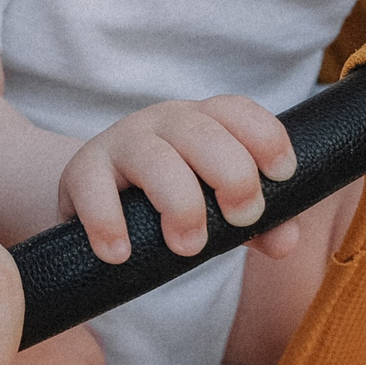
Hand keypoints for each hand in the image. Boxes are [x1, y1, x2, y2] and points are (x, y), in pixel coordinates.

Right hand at [56, 96, 295, 262]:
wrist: (97, 202)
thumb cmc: (172, 202)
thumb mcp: (220, 208)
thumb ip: (261, 224)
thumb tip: (285, 241)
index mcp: (203, 124)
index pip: (236, 111)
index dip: (265, 138)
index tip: (282, 175)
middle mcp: (162, 123)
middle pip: (202, 132)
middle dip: (232, 176)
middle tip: (242, 220)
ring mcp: (119, 144)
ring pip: (154, 159)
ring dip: (180, 204)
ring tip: (188, 246)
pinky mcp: (80, 173)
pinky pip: (92, 189)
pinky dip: (108, 222)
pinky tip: (121, 253)